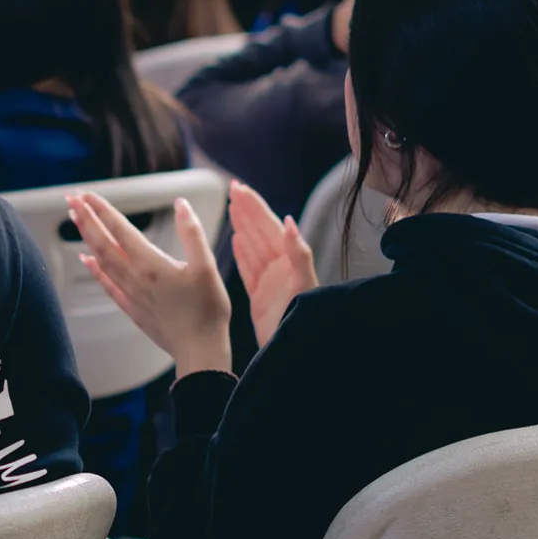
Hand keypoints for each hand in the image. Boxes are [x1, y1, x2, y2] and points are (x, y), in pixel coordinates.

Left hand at [68, 190, 232, 376]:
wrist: (199, 350)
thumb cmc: (207, 310)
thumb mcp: (207, 266)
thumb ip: (192, 233)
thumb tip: (181, 204)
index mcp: (151, 264)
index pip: (121, 229)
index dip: (103, 210)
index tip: (87, 194)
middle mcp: (135, 277)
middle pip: (104, 242)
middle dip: (86, 219)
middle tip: (71, 199)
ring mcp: (130, 294)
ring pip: (101, 260)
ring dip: (87, 238)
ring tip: (75, 220)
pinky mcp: (132, 308)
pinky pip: (107, 285)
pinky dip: (94, 270)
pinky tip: (85, 260)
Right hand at [229, 180, 316, 348]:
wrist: (296, 350)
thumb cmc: (304, 318)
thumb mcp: (304, 284)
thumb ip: (299, 253)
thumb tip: (290, 222)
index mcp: (290, 260)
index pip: (269, 226)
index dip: (254, 206)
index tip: (240, 188)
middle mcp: (280, 267)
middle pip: (259, 231)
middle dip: (246, 210)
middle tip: (232, 189)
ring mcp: (270, 281)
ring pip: (252, 246)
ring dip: (242, 226)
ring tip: (232, 208)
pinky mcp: (260, 296)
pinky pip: (249, 269)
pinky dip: (242, 253)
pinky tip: (235, 240)